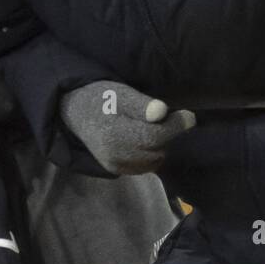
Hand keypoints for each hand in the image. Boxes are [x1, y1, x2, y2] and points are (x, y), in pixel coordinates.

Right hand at [59, 80, 195, 174]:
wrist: (75, 112)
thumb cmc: (100, 98)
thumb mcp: (120, 93)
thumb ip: (142, 105)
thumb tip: (162, 111)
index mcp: (114, 135)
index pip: (154, 137)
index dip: (175, 127)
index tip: (189, 115)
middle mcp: (115, 156)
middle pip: (157, 150)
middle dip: (169, 134)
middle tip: (170, 117)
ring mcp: (116, 166)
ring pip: (154, 160)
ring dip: (161, 145)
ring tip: (156, 127)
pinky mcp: (117, 170)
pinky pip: (146, 166)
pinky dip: (152, 154)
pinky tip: (147, 139)